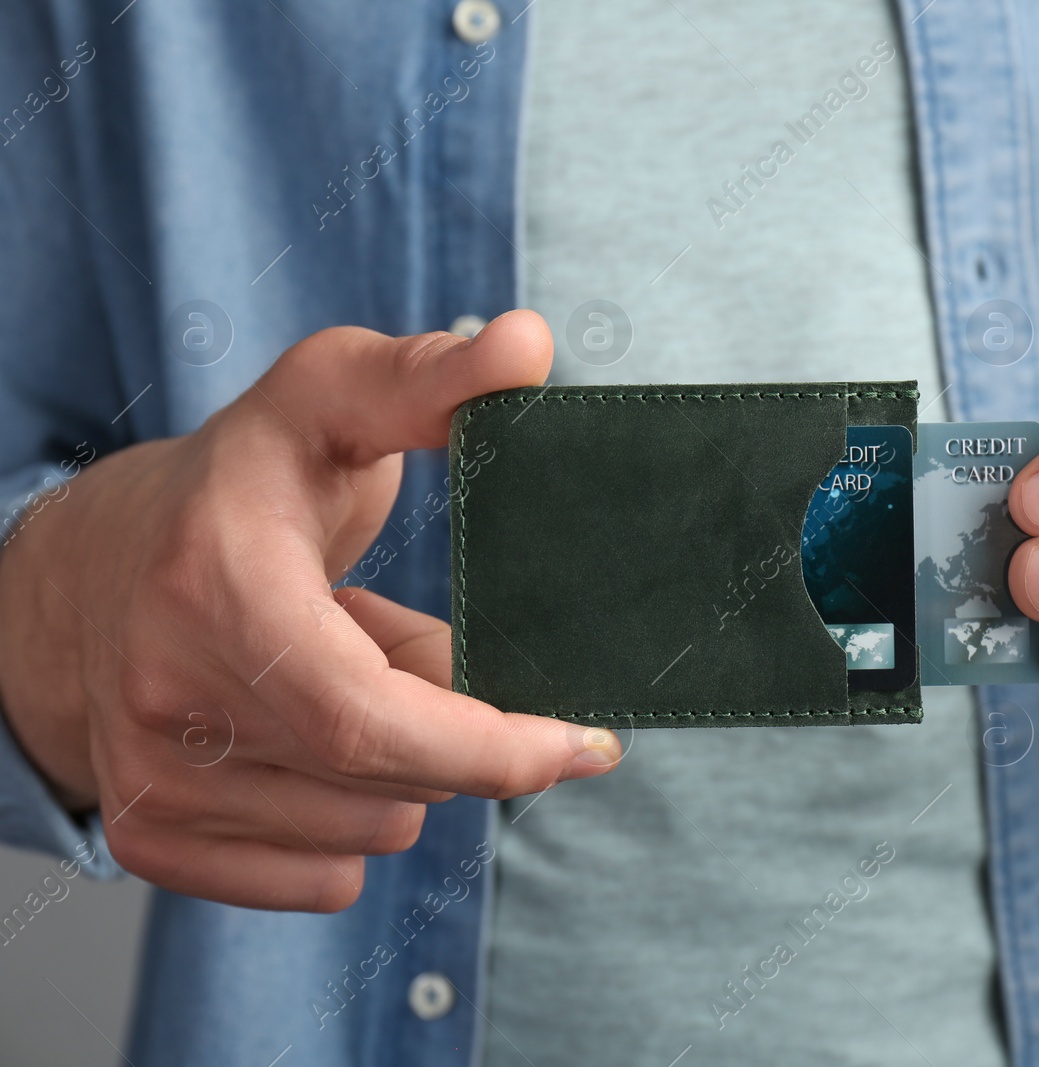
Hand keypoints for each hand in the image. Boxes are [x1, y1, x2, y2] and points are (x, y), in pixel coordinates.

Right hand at [0, 311, 620, 910]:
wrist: (90, 570)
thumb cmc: (236, 483)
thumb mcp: (328, 398)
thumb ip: (432, 376)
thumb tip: (530, 344)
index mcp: (215, 586)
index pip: (368, 718)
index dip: (491, 746)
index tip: (587, 740)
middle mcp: (166, 697)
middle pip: (389, 781)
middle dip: (463, 734)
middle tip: (439, 655)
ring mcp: (150, 779)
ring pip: (370, 832)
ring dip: (408, 769)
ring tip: (357, 675)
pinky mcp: (152, 837)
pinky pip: (325, 878)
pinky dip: (357, 815)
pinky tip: (318, 735)